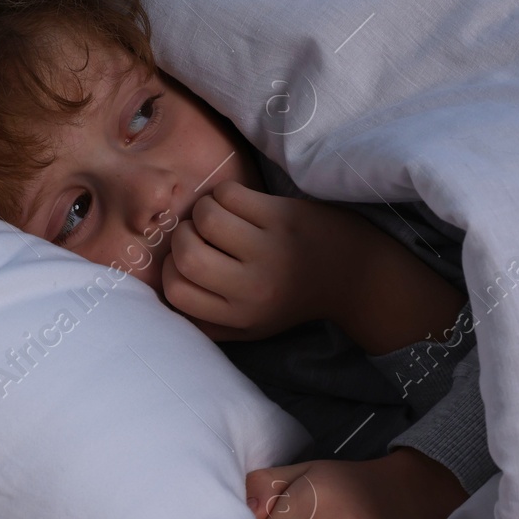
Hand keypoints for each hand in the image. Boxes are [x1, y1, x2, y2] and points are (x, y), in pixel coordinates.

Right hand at [162, 180, 344, 340]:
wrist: (352, 274)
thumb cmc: (291, 297)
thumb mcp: (251, 326)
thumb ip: (208, 321)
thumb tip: (165, 293)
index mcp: (240, 316)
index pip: (176, 291)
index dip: (172, 269)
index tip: (188, 259)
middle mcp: (253, 288)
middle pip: (186, 254)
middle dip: (183, 235)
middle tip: (201, 233)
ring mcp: (270, 249)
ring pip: (206, 217)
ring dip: (204, 209)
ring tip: (221, 215)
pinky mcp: (283, 216)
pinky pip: (229, 194)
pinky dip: (225, 193)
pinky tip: (240, 203)